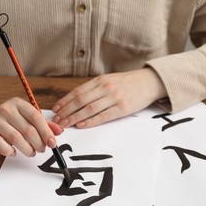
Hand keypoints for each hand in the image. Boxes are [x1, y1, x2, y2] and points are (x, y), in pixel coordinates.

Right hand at [0, 97, 62, 156]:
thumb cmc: (10, 119)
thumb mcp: (26, 117)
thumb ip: (43, 124)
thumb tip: (60, 131)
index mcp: (19, 104)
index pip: (36, 117)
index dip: (46, 132)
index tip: (53, 143)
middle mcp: (6, 109)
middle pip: (28, 130)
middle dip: (38, 143)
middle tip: (42, 149)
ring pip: (16, 139)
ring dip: (27, 149)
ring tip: (31, 152)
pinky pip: (2, 145)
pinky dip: (10, 152)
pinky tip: (14, 152)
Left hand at [51, 68, 166, 127]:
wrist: (149, 82)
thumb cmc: (127, 83)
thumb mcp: (109, 80)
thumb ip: (94, 88)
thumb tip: (75, 100)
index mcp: (100, 80)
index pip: (77, 92)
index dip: (64, 101)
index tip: (55, 109)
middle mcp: (105, 88)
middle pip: (80, 101)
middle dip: (66, 111)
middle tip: (56, 120)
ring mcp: (114, 98)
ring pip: (89, 109)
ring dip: (75, 118)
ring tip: (65, 124)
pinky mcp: (122, 108)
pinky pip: (103, 116)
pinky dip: (90, 121)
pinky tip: (81, 125)